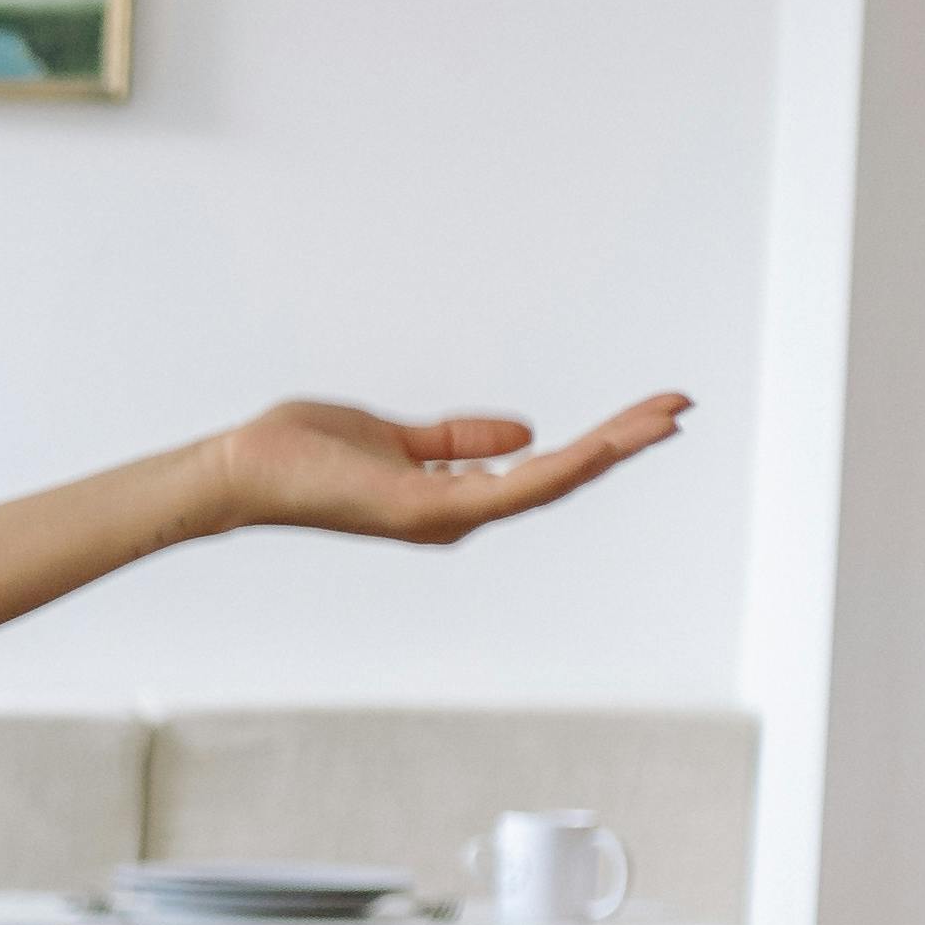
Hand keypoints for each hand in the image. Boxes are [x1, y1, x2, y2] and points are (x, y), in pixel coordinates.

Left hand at [206, 392, 690, 545]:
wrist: (243, 469)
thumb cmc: (304, 455)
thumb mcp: (397, 440)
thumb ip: (457, 441)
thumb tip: (521, 434)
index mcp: (449, 496)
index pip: (540, 469)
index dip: (597, 443)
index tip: (648, 413)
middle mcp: (454, 515)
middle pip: (559, 477)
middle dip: (624, 443)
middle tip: (681, 407)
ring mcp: (443, 517)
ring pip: (549, 484)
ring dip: (611, 450)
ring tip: (666, 418)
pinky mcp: (425, 510)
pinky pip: (510, 488)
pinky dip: (562, 466)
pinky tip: (603, 445)